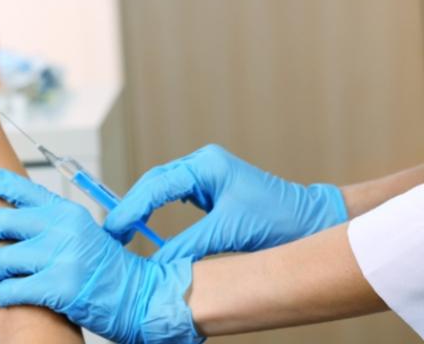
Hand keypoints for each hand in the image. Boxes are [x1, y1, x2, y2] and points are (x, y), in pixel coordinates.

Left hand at [0, 164, 202, 343]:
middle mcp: (62, 228)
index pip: (17, 187)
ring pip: (2, 258)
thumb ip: (50, 224)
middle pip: (1, 221)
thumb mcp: (81, 234)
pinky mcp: (60, 286)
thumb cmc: (108, 269)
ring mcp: (61, 256)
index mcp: (65, 211)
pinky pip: (14, 288)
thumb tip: (10, 223)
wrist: (141, 298)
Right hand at [104, 144, 347, 261]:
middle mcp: (203, 164)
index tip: (114, 229)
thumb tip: (156, 263)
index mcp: (206, 166)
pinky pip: (173, 196)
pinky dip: (156, 210)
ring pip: (160, 188)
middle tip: (113, 233)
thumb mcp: (229, 234)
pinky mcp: (210, 188)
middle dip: (131, 206)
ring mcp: (206, 174)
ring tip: (125, 231)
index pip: (155, 185)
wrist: (314, 221)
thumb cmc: (280, 223)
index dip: (131, 208)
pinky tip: (147, 226)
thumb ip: (189, 246)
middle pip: (153, 182)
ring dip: (141, 207)